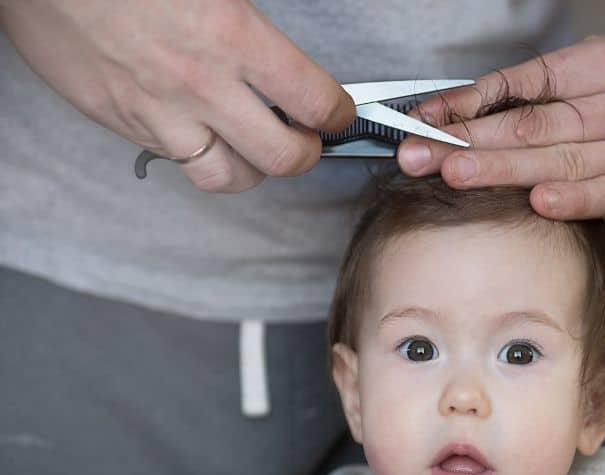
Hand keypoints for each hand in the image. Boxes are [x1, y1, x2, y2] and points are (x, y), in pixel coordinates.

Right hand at [0, 0, 354, 191]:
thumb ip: (250, 21)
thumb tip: (280, 47)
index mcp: (232, 35)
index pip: (314, 100)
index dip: (339, 112)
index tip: (339, 111)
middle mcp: (201, 84)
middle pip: (282, 157)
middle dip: (306, 152)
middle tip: (306, 137)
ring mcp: (157, 110)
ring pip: (228, 177)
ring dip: (254, 169)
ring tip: (258, 148)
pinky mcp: (119, 121)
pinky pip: (175, 162)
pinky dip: (200, 158)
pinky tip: (204, 135)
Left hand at [396, 33, 604, 219]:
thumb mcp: (588, 63)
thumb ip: (536, 89)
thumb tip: (460, 114)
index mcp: (604, 64)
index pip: (526, 85)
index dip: (471, 103)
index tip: (428, 119)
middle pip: (537, 126)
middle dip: (472, 142)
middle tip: (423, 154)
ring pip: (562, 161)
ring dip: (502, 172)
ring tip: (455, 175)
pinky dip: (572, 201)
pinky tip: (538, 203)